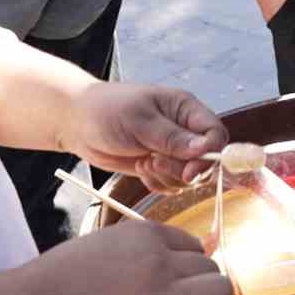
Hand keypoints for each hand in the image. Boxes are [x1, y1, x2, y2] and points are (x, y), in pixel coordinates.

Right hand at [15, 221, 231, 294]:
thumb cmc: (61, 281)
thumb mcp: (104, 247)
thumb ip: (140, 252)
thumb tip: (176, 265)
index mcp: (146, 235)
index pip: (194, 246)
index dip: (187, 268)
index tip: (173, 285)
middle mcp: (160, 261)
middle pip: (210, 269)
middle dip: (202, 287)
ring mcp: (160, 294)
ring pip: (217, 291)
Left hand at [59, 82, 227, 193]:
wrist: (79, 123)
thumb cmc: (108, 110)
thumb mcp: (140, 121)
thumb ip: (173, 137)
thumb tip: (205, 149)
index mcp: (186, 109)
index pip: (216, 134)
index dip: (210, 155)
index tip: (190, 170)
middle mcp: (185, 130)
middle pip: (206, 161)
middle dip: (183, 169)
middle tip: (155, 163)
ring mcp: (172, 150)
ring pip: (189, 177)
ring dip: (167, 176)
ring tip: (144, 162)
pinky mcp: (159, 166)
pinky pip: (171, 184)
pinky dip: (157, 183)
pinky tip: (140, 169)